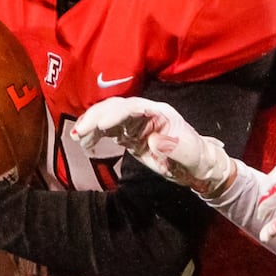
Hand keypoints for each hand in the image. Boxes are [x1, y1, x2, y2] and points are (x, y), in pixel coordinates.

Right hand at [72, 96, 233, 196]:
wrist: (196, 167)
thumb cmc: (196, 158)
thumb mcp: (190, 154)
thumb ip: (174, 147)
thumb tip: (154, 140)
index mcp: (161, 113)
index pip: (135, 107)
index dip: (117, 113)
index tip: (102, 125)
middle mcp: (146, 114)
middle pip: (117, 107)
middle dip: (97, 117)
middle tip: (80, 131)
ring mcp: (136, 124)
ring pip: (109, 116)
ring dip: (92, 124)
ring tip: (78, 137)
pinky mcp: (130, 136)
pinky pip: (108, 131)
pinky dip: (95, 134)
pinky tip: (85, 142)